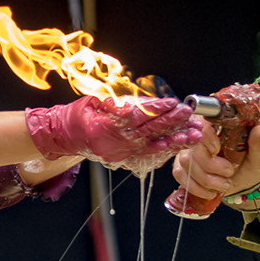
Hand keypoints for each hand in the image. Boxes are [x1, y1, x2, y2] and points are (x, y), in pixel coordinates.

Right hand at [23, 96, 203, 163]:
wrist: (65, 137)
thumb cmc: (78, 116)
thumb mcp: (90, 102)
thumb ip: (110, 104)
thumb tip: (126, 107)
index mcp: (105, 126)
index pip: (135, 116)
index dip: (154, 109)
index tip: (171, 102)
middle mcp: (115, 142)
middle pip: (149, 130)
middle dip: (171, 121)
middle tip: (189, 114)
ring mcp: (121, 152)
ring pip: (153, 144)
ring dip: (175, 139)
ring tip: (194, 134)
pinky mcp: (124, 158)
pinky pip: (148, 154)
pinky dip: (164, 149)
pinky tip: (179, 145)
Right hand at [172, 122, 259, 203]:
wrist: (244, 181)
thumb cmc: (250, 163)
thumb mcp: (259, 155)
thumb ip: (258, 143)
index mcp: (218, 126)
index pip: (201, 122)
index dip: (206, 136)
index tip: (217, 149)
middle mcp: (200, 136)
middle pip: (193, 147)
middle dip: (211, 165)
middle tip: (229, 172)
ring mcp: (188, 151)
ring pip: (186, 162)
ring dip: (206, 179)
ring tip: (224, 184)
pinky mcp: (182, 166)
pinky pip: (180, 175)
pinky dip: (196, 187)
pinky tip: (210, 192)